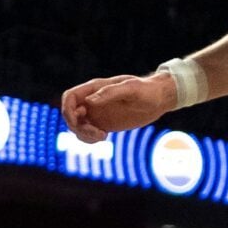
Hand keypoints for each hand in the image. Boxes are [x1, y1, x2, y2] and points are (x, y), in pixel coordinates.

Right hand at [61, 73, 176, 142]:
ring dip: (83, 134)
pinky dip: (89, 138)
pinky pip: (87, 133)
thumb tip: (88, 102)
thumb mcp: (131, 89)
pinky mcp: (103, 124)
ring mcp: (97, 113)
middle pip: (70, 114)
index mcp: (95, 88)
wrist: (160, 99)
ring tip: (102, 136)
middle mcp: (93, 101)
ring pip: (77, 126)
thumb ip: (109, 93)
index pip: (70, 97)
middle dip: (77, 126)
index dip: (67, 108)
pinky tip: (104, 137)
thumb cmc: (147, 90)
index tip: (78, 120)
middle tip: (97, 132)